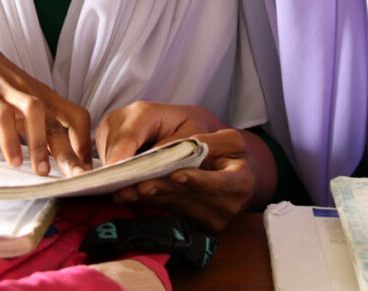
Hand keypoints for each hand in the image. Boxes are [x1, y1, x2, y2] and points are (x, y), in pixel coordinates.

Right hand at [0, 36, 92, 176]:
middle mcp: (34, 94)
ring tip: (42, 172)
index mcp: (45, 97)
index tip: (86, 166)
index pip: (77, 116)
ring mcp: (12, 93)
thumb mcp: (23, 100)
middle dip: (71, 152)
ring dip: (40, 145)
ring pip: (35, 115)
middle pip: (59, 122)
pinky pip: (3, 118)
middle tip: (78, 177)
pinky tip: (13, 160)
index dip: (84, 142)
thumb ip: (38, 123)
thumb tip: (55, 152)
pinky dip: (10, 140)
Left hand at [97, 102, 269, 231]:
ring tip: (126, 190)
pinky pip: (171, 212)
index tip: (176, 174)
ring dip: (150, 198)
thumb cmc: (234, 154)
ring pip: (176, 206)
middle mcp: (228, 207)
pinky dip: (152, 202)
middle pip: (190, 198)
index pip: (218, 183)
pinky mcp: (197, 226)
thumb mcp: (231, 140)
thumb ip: (212, 142)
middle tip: (137, 184)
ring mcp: (212, 220)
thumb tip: (188, 146)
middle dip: (163, 189)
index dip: (197, 180)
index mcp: (241, 183)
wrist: (238, 178)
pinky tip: (132, 196)